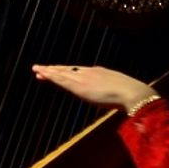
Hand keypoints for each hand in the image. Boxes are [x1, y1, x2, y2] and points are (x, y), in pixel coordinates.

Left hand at [31, 64, 157, 109]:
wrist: (131, 92)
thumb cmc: (131, 95)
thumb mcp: (120, 91)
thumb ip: (113, 92)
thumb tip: (116, 98)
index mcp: (100, 72)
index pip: (79, 71)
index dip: (67, 72)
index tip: (59, 72)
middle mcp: (89, 72)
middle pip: (68, 70)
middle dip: (55, 70)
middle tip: (41, 69)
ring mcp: (83, 77)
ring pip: (62, 73)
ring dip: (49, 72)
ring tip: (37, 69)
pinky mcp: (79, 86)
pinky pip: (61, 79)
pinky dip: (50, 76)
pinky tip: (42, 74)